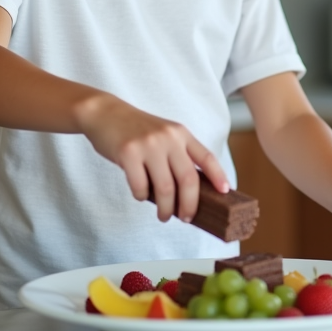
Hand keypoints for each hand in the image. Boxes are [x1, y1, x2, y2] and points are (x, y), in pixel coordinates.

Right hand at [76, 97, 228, 222]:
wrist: (106, 113)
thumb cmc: (136, 130)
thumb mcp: (163, 134)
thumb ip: (177, 155)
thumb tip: (189, 193)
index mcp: (181, 134)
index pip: (207, 157)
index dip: (219, 176)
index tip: (225, 192)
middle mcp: (168, 138)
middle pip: (188, 179)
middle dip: (189, 205)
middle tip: (186, 218)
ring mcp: (148, 144)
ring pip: (165, 188)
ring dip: (166, 209)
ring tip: (163, 216)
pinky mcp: (128, 152)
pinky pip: (140, 186)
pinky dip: (142, 197)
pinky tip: (140, 195)